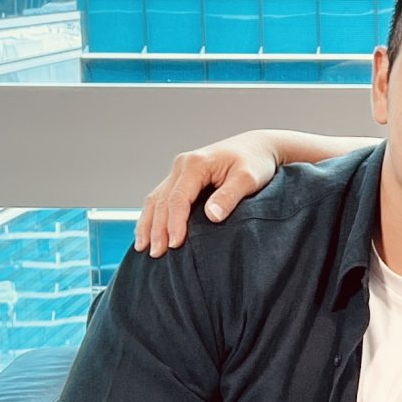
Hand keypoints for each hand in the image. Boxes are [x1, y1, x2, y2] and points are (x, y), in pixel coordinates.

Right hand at [134, 132, 284, 256]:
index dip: (174, 223)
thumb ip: (229, 196)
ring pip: (156, 199)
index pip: (178, 198)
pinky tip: (147, 232)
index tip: (175, 245)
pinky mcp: (181, 178)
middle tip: (156, 254)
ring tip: (143, 248)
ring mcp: (179, 171)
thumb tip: (211, 215)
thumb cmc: (255, 162)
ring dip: (148, 224)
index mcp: (196, 164)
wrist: (257, 147)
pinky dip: (152, 215)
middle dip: (157, 229)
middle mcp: (182, 165)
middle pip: (162, 201)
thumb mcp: (248, 179)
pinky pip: (161, 197)